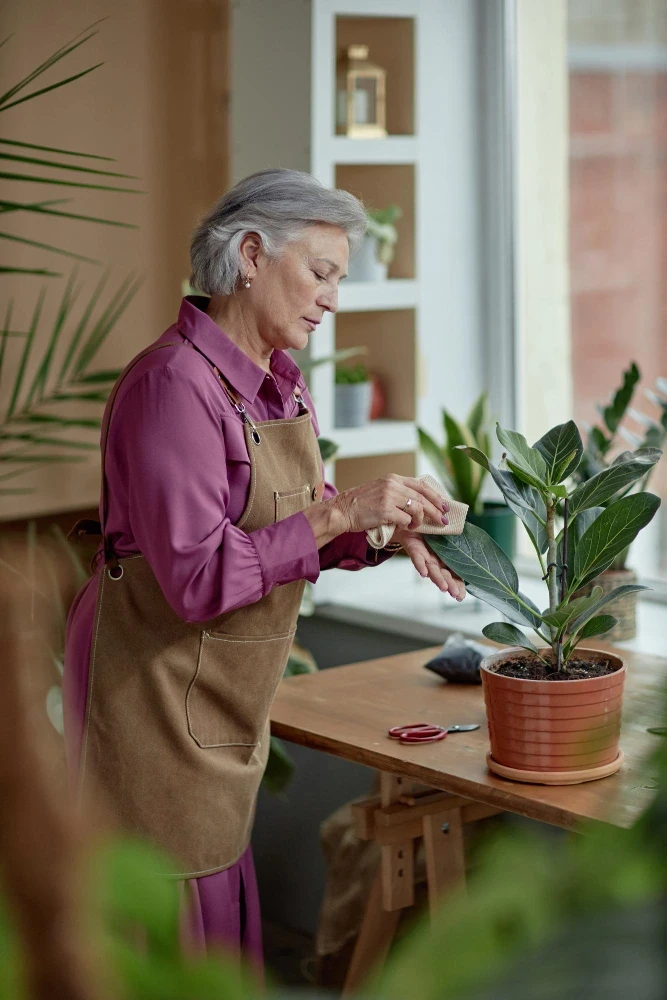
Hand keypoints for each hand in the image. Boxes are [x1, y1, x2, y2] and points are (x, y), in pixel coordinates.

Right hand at [325, 474, 449, 534]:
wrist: (342, 510)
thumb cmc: (360, 504)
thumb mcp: (380, 490)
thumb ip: (397, 492)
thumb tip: (417, 502)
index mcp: (392, 478)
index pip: (421, 485)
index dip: (435, 496)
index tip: (444, 505)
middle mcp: (392, 485)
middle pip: (422, 497)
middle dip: (436, 510)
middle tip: (443, 520)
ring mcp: (389, 497)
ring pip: (417, 508)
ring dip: (420, 520)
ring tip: (417, 526)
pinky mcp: (385, 510)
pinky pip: (406, 519)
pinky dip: (409, 526)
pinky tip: (406, 528)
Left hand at [393, 529, 466, 600]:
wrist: (412, 523)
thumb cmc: (432, 528)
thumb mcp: (449, 532)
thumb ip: (460, 536)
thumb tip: (476, 539)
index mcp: (447, 559)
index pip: (455, 575)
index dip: (458, 585)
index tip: (461, 596)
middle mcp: (437, 562)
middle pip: (444, 576)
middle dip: (450, 585)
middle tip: (455, 595)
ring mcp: (426, 557)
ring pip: (432, 571)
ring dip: (438, 579)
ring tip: (444, 588)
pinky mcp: (415, 550)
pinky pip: (417, 559)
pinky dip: (421, 566)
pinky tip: (424, 573)